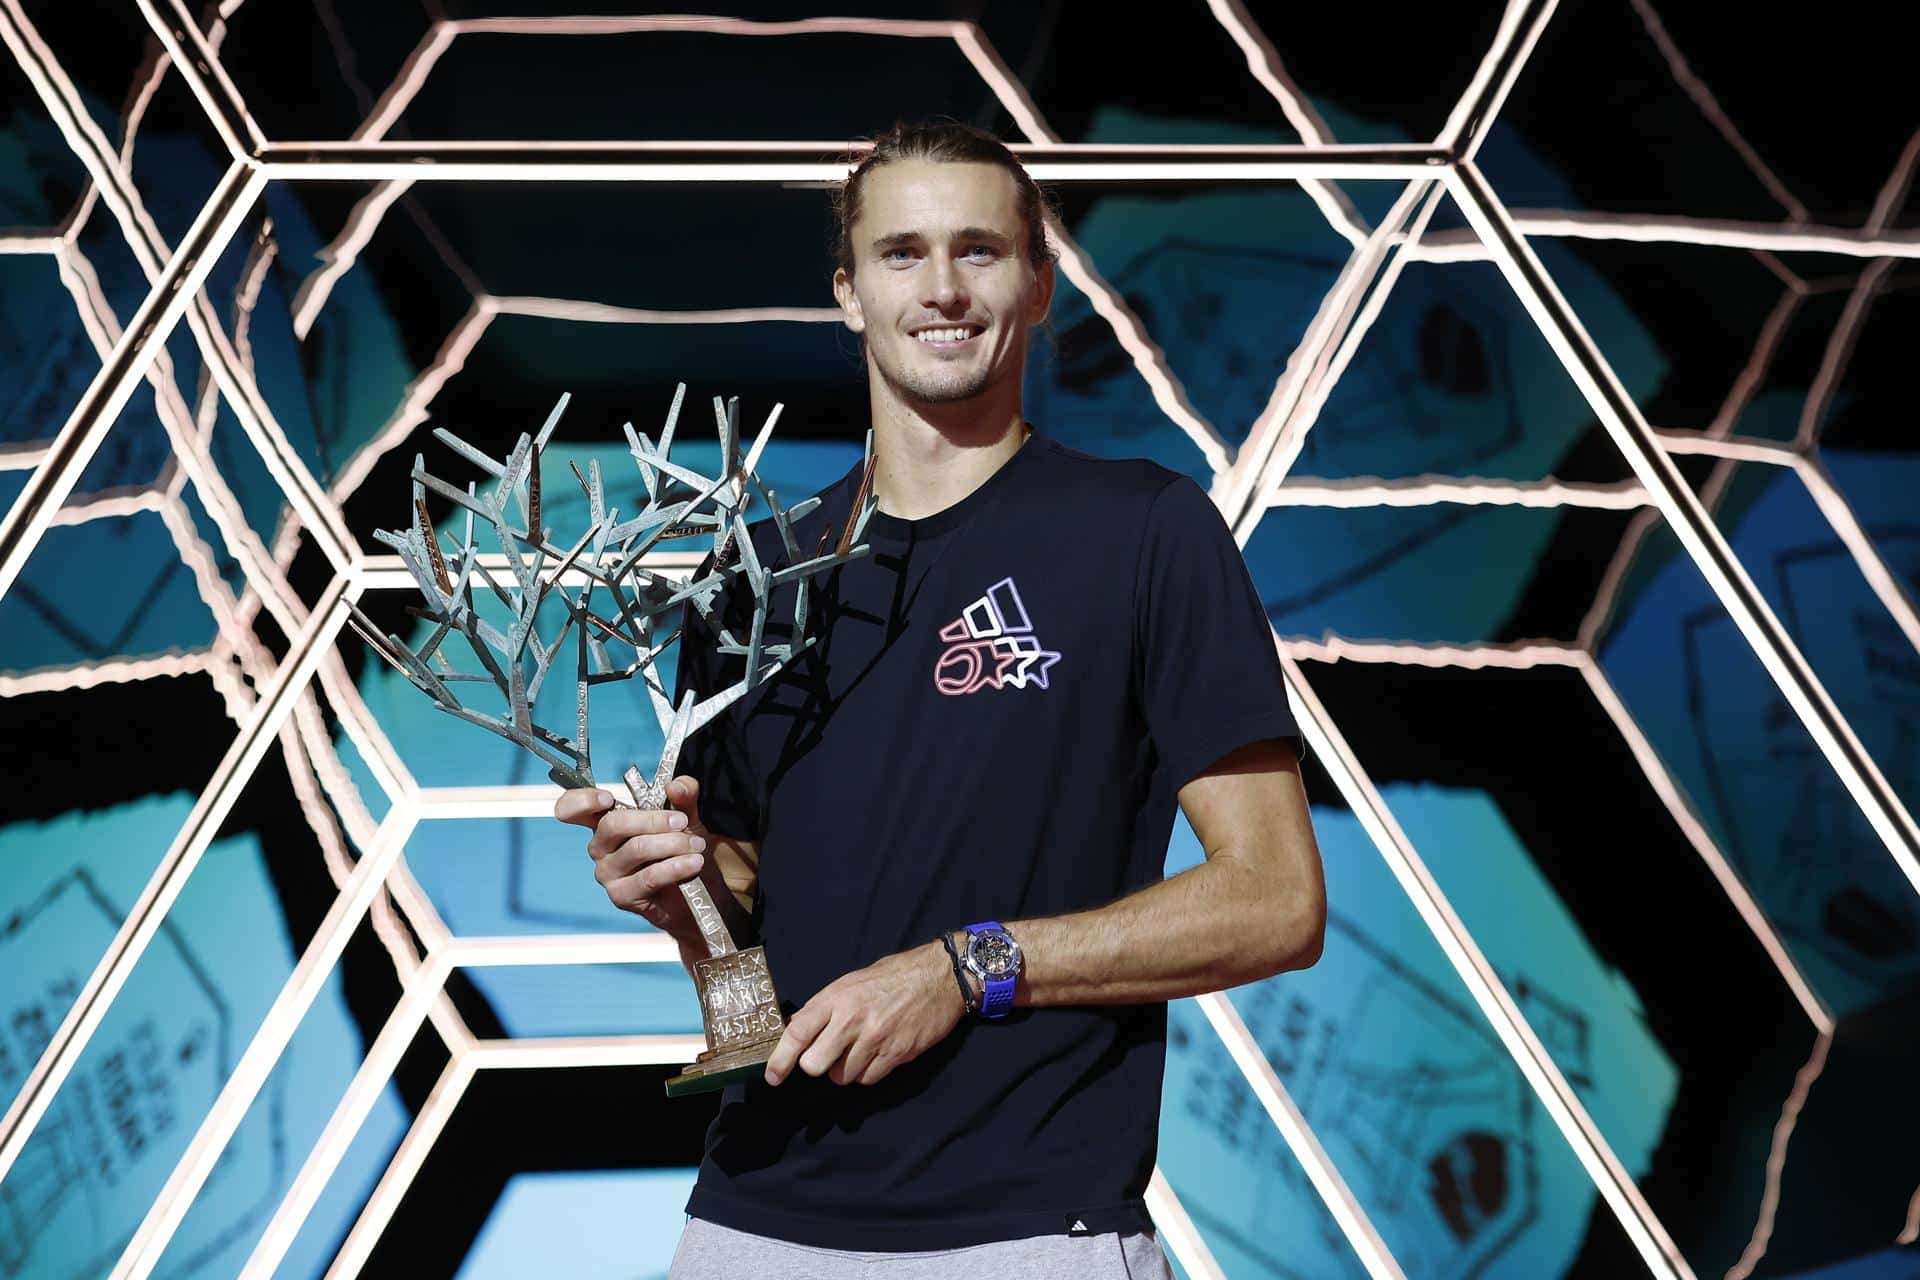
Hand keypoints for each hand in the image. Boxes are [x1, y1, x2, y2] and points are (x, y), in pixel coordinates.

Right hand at [555, 776, 710, 942]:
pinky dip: (675, 867)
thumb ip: (684, 796)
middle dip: (653, 820)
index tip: (607, 798)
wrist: (699, 890)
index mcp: (607, 822)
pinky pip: (649, 876)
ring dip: (672, 844)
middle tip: (682, 822)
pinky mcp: (622, 896)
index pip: (572, 809)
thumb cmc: (684, 848)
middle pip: (612, 824)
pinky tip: (693, 863)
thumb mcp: (687, 817)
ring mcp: (607, 873)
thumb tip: (675, 785)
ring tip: (697, 846)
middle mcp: (600, 847)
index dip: (581, 801)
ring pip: (636, 849)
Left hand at [763, 940, 968, 1086]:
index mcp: (836, 997)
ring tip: (860, 1049)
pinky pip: (868, 1079)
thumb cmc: (893, 976)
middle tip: (828, 1056)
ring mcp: (876, 1038)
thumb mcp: (851, 982)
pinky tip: (877, 1054)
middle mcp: (852, 1019)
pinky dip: (868, 1073)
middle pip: (815, 1064)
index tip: (772, 1077)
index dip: (780, 1059)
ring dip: (845, 1070)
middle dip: (818, 1066)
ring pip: (842, 1077)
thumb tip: (795, 1028)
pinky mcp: (897, 1053)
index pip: (798, 1032)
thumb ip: (824, 1007)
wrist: (939, 976)